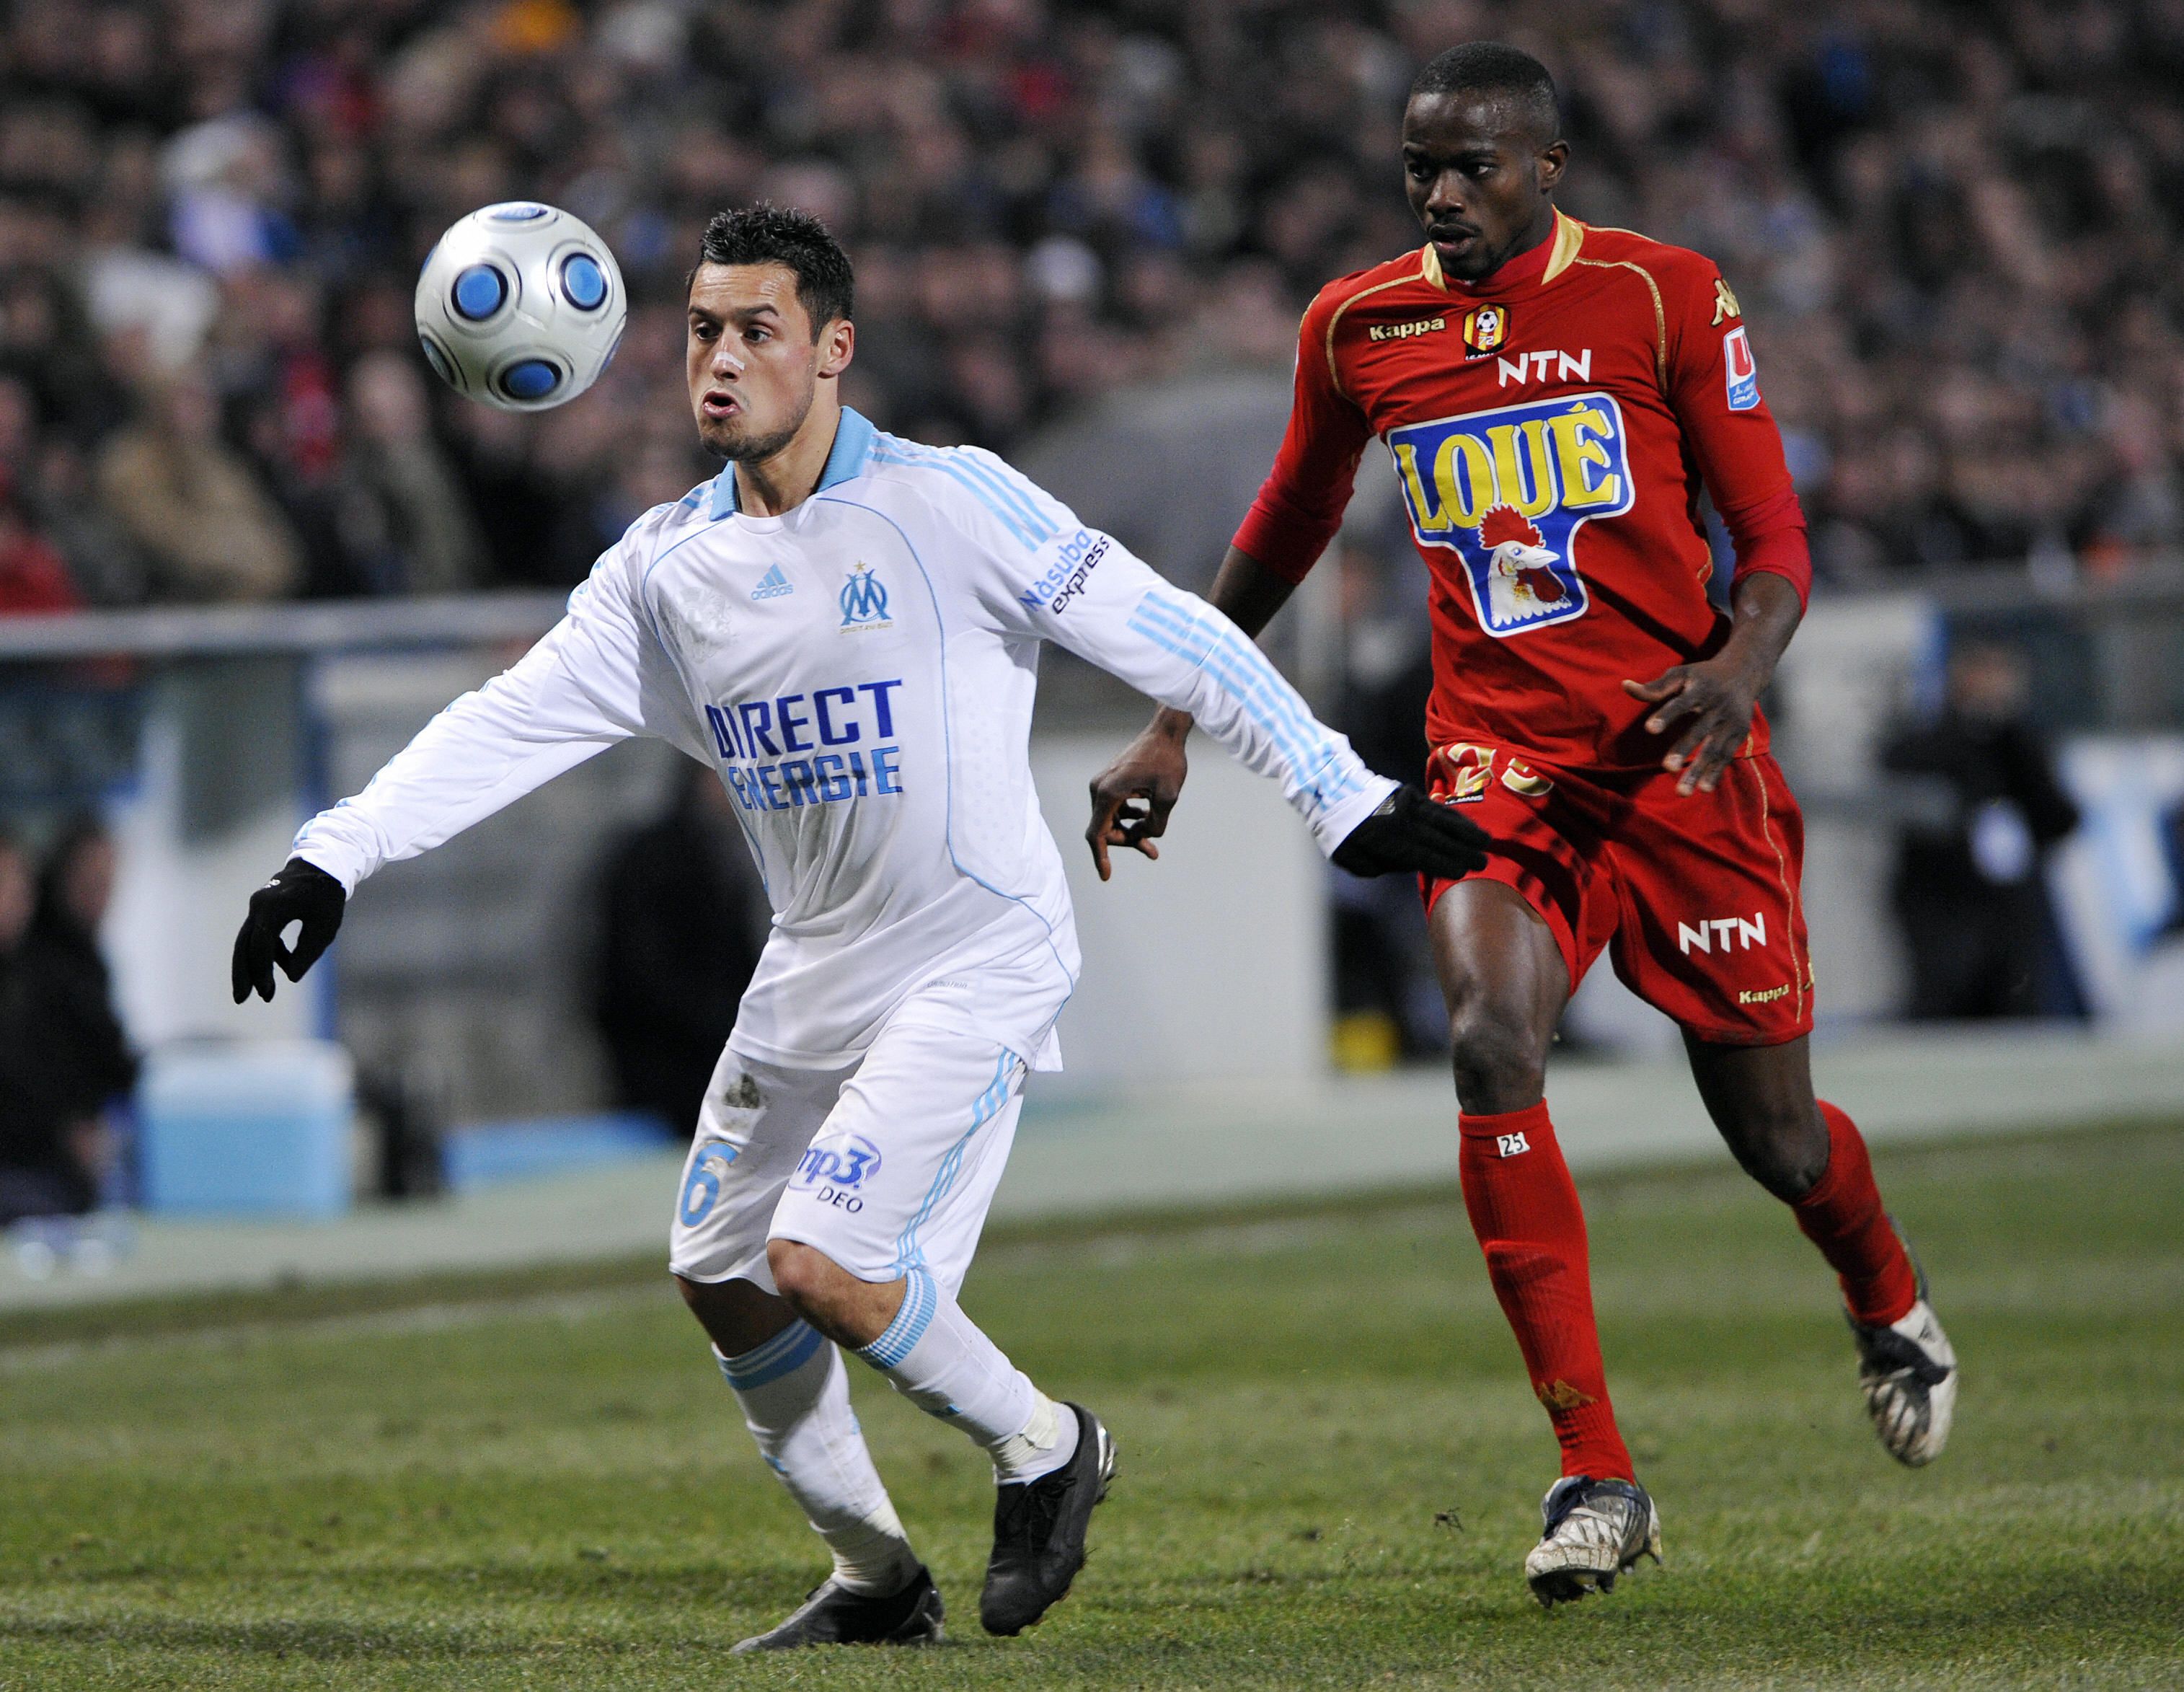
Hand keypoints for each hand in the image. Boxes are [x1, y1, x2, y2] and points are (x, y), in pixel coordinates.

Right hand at [231, 858, 346, 1003]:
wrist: (324, 864)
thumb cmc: (328, 894)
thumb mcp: (325, 926)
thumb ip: (308, 952)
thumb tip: (291, 976)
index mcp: (273, 907)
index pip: (261, 945)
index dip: (263, 971)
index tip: (268, 993)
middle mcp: (258, 905)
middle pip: (244, 945)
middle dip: (243, 973)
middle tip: (241, 999)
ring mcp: (257, 906)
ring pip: (247, 941)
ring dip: (252, 966)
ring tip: (263, 991)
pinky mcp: (262, 909)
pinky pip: (258, 935)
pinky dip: (266, 952)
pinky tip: (281, 966)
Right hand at [1085, 712, 1190, 881]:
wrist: (1166, 732)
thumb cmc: (1167, 761)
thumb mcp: (1168, 798)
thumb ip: (1155, 824)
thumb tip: (1144, 836)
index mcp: (1108, 793)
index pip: (1097, 834)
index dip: (1101, 857)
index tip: (1106, 876)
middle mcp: (1099, 788)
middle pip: (1105, 829)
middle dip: (1126, 842)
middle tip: (1152, 852)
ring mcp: (1103, 783)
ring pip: (1111, 819)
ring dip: (1129, 831)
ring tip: (1152, 842)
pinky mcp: (1111, 780)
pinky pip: (1114, 807)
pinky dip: (1128, 817)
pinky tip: (1145, 816)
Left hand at [1330, 784, 1490, 880]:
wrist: (1332, 792)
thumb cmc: (1340, 833)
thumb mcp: (1351, 859)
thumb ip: (1378, 867)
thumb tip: (1405, 866)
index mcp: (1387, 841)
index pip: (1423, 856)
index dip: (1445, 864)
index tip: (1464, 872)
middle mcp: (1402, 822)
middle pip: (1438, 839)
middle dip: (1463, 852)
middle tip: (1485, 862)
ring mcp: (1408, 805)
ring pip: (1442, 820)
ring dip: (1466, 831)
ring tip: (1486, 841)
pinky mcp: (1409, 794)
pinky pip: (1436, 806)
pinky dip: (1453, 815)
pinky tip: (1467, 822)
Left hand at [1622, 650, 1767, 794]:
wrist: (1743, 673)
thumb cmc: (1702, 676)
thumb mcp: (1680, 674)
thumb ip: (1655, 686)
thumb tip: (1625, 686)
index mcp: (1700, 689)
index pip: (1681, 703)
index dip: (1666, 716)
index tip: (1649, 729)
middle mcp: (1718, 706)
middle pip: (1699, 730)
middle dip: (1684, 749)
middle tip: (1668, 768)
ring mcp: (1730, 721)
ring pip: (1714, 748)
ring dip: (1699, 770)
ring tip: (1681, 792)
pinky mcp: (1738, 734)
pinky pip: (1726, 756)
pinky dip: (1715, 773)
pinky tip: (1703, 789)